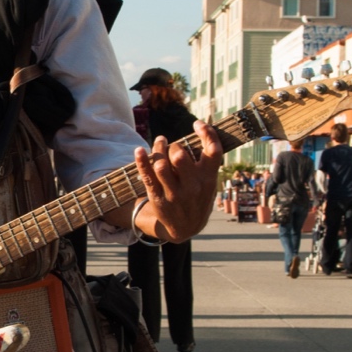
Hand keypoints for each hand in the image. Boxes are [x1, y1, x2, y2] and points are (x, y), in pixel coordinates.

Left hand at [134, 121, 223, 242]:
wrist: (186, 227)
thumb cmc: (198, 198)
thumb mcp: (209, 183)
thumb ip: (206, 163)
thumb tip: (201, 131)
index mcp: (209, 179)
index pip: (213, 151)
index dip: (206, 133)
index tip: (197, 124)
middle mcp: (193, 186)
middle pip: (180, 156)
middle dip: (173, 146)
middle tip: (171, 146)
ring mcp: (175, 194)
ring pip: (161, 165)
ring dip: (158, 149)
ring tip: (159, 142)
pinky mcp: (159, 198)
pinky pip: (148, 177)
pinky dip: (142, 162)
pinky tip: (139, 151)